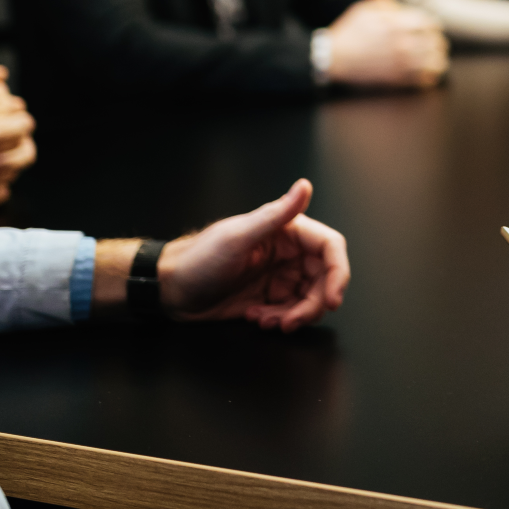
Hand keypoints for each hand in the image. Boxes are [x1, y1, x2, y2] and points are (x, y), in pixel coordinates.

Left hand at [153, 178, 349, 331]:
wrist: (170, 289)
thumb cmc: (199, 259)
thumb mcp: (238, 237)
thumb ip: (276, 214)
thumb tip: (304, 186)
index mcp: (288, 232)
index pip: (329, 248)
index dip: (338, 274)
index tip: (332, 300)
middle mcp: (289, 253)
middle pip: (323, 280)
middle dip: (311, 305)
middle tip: (291, 321)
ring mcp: (281, 276)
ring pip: (310, 300)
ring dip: (294, 316)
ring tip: (267, 321)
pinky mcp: (271, 298)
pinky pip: (291, 312)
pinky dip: (280, 320)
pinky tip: (256, 317)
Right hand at [325, 0, 448, 87]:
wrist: (333, 58)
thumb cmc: (348, 32)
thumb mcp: (365, 10)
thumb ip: (383, 0)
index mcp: (398, 24)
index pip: (430, 24)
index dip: (431, 26)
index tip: (430, 29)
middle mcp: (404, 43)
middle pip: (436, 43)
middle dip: (436, 42)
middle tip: (436, 44)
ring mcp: (402, 64)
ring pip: (437, 63)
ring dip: (437, 60)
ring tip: (436, 59)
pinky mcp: (398, 80)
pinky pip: (426, 80)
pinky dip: (430, 77)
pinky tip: (427, 73)